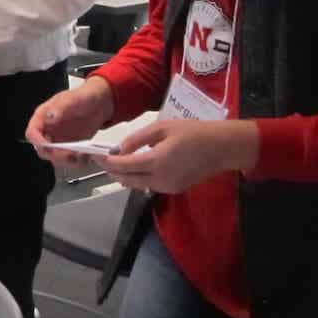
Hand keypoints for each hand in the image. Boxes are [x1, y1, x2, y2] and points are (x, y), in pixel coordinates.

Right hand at [25, 79, 114, 169]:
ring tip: (79, 155)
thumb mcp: (72, 99)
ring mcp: (59, 141)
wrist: (98, 105)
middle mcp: (48, 131)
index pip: (32, 132)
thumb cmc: (82, 98)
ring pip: (55, 157)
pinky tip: (85, 154)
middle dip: (54, 154)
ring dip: (66, 160)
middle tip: (68, 153)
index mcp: (42, 117)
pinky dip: (76, 160)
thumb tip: (49, 117)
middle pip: (42, 149)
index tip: (47, 145)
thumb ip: (60, 107)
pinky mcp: (70, 148)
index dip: (37, 141)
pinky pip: (69, 159)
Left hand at [98, 119, 258, 193]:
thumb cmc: (194, 132)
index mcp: (157, 162)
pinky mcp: (175, 189)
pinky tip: (136, 168)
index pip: (124, 166)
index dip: (107, 162)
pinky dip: (139, 178)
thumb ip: (138, 138)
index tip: (96, 155)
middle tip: (102, 161)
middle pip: (127, 180)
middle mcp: (161, 179)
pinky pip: (150, 185)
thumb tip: (120, 149)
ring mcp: (168, 187)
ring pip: (138, 185)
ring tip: (116, 164)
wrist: (222, 148)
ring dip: (125, 176)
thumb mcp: (163, 128)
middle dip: (112, 171)